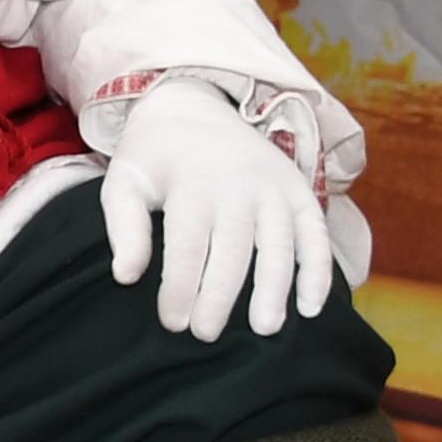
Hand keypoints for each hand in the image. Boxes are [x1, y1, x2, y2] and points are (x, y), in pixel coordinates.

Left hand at [98, 78, 331, 341]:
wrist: (193, 106)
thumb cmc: (152, 156)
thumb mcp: (123, 181)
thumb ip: (124, 227)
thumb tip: (126, 276)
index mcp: (193, 182)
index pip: (188, 246)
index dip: (181, 289)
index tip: (173, 323)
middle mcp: (238, 184)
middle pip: (234, 251)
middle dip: (221, 298)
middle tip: (206, 335)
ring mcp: (274, 188)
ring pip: (278, 246)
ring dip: (274, 290)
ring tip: (264, 329)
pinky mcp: (299, 191)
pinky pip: (315, 234)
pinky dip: (318, 270)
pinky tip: (311, 307)